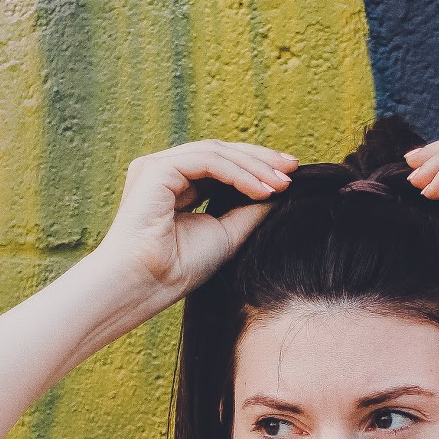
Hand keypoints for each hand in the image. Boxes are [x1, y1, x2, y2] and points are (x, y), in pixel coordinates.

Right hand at [96, 139, 294, 296]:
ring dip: (254, 166)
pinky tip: (261, 189)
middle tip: (293, 169)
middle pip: (221, 152)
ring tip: (282, 184)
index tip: (291, 178)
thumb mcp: (227, 234)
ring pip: (216, 153)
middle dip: (260, 160)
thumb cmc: (177, 269)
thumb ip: (249, 210)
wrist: (145, 286)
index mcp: (176, 186)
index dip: (257, 167)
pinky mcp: (155, 170)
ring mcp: (157, 167)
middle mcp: (164, 172)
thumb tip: (279, 192)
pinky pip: (206, 161)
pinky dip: (237, 173)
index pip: (221, 165)